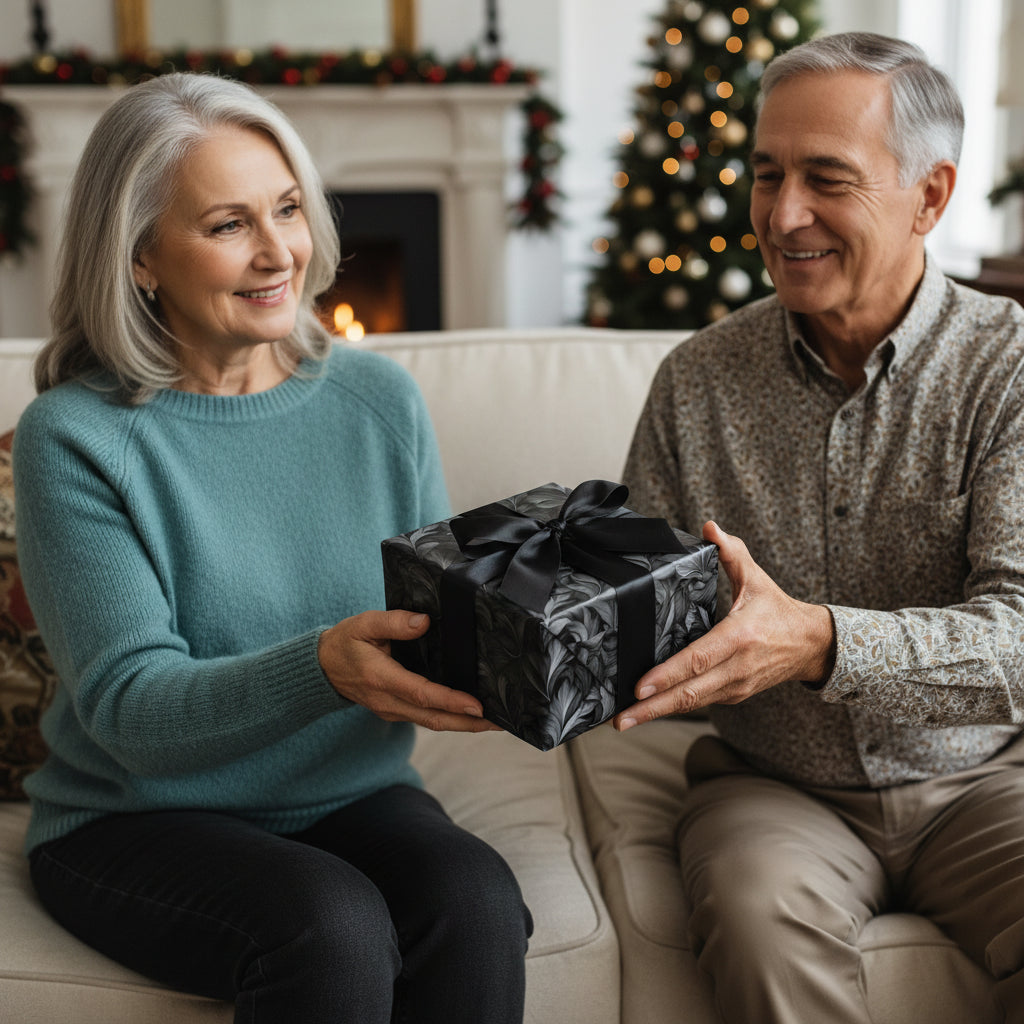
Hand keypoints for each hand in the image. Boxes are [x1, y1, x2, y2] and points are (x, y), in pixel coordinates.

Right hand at [318, 610, 501, 732]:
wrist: (322, 668)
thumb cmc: (345, 643)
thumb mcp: (363, 624)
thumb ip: (393, 622)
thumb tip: (423, 621)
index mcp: (381, 679)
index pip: (422, 694)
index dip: (451, 701)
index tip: (478, 706)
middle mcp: (388, 701)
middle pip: (434, 719)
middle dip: (468, 723)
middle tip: (500, 722)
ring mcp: (392, 710)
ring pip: (432, 722)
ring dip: (463, 725)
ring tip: (493, 721)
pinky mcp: (395, 711)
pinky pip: (426, 719)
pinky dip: (449, 719)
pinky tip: (468, 714)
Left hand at [614, 521, 834, 730]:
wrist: (811, 646)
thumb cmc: (778, 611)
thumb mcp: (757, 578)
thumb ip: (732, 552)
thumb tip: (710, 527)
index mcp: (739, 637)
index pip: (698, 659)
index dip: (667, 675)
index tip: (640, 686)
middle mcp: (737, 667)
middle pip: (689, 693)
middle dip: (651, 708)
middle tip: (619, 719)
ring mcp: (736, 686)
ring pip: (692, 704)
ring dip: (657, 714)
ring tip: (623, 720)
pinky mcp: (733, 695)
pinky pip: (699, 702)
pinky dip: (673, 708)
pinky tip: (648, 710)